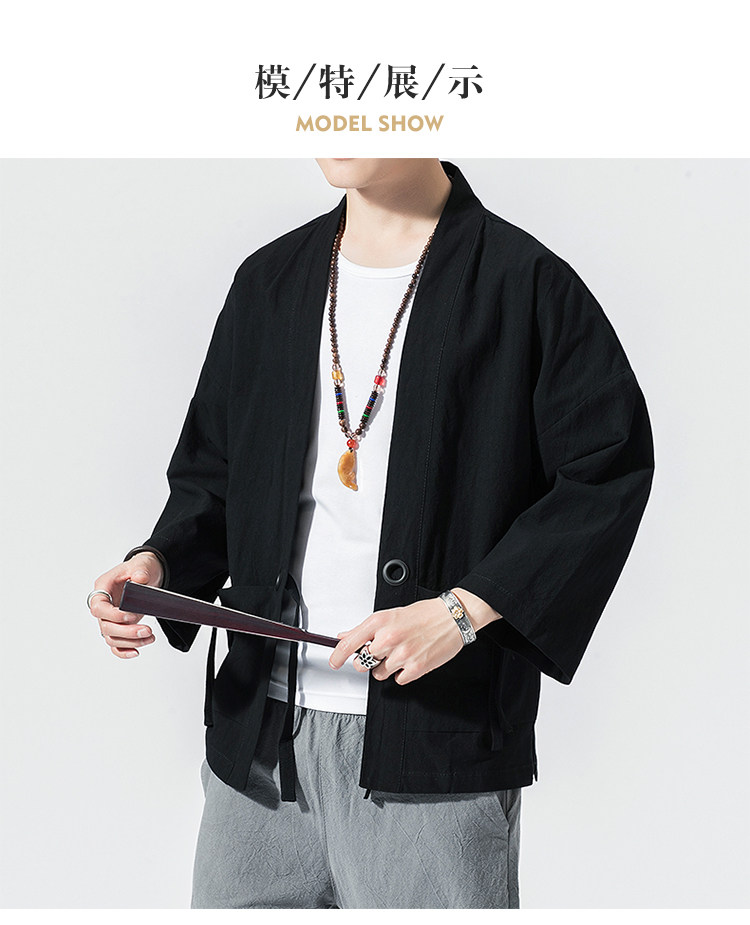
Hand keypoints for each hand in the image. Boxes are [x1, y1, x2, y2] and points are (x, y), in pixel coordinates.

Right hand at [88, 552, 162, 658]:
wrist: (147, 573)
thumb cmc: (140, 568)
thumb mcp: (142, 565)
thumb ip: (140, 571)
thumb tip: (139, 579)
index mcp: (103, 588)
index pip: (98, 607)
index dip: (112, 615)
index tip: (130, 616)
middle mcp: (104, 605)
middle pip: (105, 626)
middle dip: (126, 632)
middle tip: (147, 630)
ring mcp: (110, 618)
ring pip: (111, 637)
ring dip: (130, 641)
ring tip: (150, 637)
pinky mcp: (119, 627)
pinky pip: (115, 644)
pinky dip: (123, 651)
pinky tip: (136, 652)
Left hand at [329, 596, 465, 685]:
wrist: (452, 617)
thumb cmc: (424, 614)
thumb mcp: (391, 614)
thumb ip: (367, 628)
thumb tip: (345, 636)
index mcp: (380, 622)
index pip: (349, 643)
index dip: (338, 656)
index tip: (334, 662)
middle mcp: (388, 638)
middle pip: (362, 663)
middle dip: (368, 660)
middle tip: (380, 653)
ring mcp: (402, 654)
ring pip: (379, 673)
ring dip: (386, 667)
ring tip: (400, 653)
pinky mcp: (416, 668)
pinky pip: (398, 680)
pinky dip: (402, 673)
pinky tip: (411, 660)